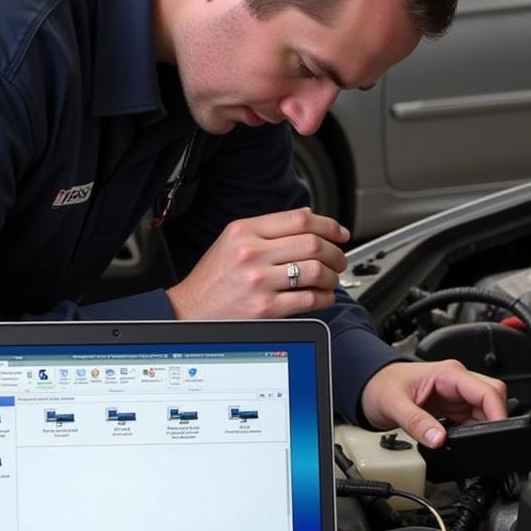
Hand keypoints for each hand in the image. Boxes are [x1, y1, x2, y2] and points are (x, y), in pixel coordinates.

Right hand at [167, 207, 349, 318]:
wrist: (190, 311)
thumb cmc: (212, 280)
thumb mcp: (232, 242)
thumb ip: (266, 230)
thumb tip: (308, 221)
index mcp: (244, 231)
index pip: (300, 219)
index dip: (328, 225)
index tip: (340, 233)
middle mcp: (251, 253)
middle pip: (313, 243)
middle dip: (335, 252)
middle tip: (339, 259)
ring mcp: (258, 281)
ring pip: (316, 270)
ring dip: (332, 276)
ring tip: (330, 279)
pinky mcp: (265, 307)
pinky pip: (310, 299)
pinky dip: (325, 297)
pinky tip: (322, 297)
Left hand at [361, 359, 507, 448]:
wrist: (369, 387)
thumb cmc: (380, 387)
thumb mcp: (394, 405)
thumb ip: (416, 423)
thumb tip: (438, 440)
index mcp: (448, 373)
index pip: (488, 390)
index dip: (498, 413)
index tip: (498, 434)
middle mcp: (456, 381)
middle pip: (493, 399)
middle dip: (494, 421)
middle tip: (484, 443)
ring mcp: (456, 394)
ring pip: (485, 411)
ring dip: (483, 428)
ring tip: (466, 443)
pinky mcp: (452, 407)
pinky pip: (473, 419)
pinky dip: (473, 432)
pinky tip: (462, 441)